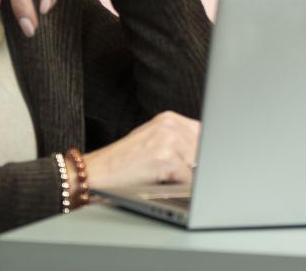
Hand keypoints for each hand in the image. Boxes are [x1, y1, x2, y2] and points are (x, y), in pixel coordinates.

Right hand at [82, 111, 200, 188]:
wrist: (95, 173)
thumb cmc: (124, 163)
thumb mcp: (152, 142)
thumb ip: (180, 141)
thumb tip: (209, 154)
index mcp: (169, 118)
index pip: (205, 134)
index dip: (205, 152)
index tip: (202, 162)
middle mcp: (170, 124)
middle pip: (205, 151)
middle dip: (196, 167)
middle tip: (170, 173)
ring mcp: (167, 139)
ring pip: (198, 166)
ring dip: (184, 178)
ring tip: (160, 176)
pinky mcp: (164, 157)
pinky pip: (187, 179)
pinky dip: (177, 187)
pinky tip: (158, 182)